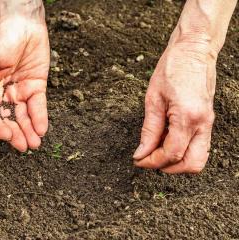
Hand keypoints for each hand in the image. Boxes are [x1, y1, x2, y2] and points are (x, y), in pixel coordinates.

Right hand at [0, 12, 49, 151]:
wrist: (24, 23)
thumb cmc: (0, 39)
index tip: (8, 136)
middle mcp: (2, 93)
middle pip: (8, 119)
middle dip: (16, 134)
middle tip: (24, 147)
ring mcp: (20, 91)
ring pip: (23, 116)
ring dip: (29, 130)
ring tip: (35, 144)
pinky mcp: (36, 87)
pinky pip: (38, 105)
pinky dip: (40, 117)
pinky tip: (42, 129)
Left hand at [133, 41, 216, 173]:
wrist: (194, 49)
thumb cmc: (172, 68)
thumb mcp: (153, 99)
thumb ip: (149, 130)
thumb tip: (142, 152)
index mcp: (188, 117)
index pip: (171, 154)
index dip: (152, 161)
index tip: (138, 160)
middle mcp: (203, 123)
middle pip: (191, 164)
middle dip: (167, 167)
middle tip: (148, 159)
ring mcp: (208, 122)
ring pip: (198, 159)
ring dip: (177, 162)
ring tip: (156, 150)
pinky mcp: (207, 120)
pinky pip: (199, 146)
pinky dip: (183, 151)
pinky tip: (166, 140)